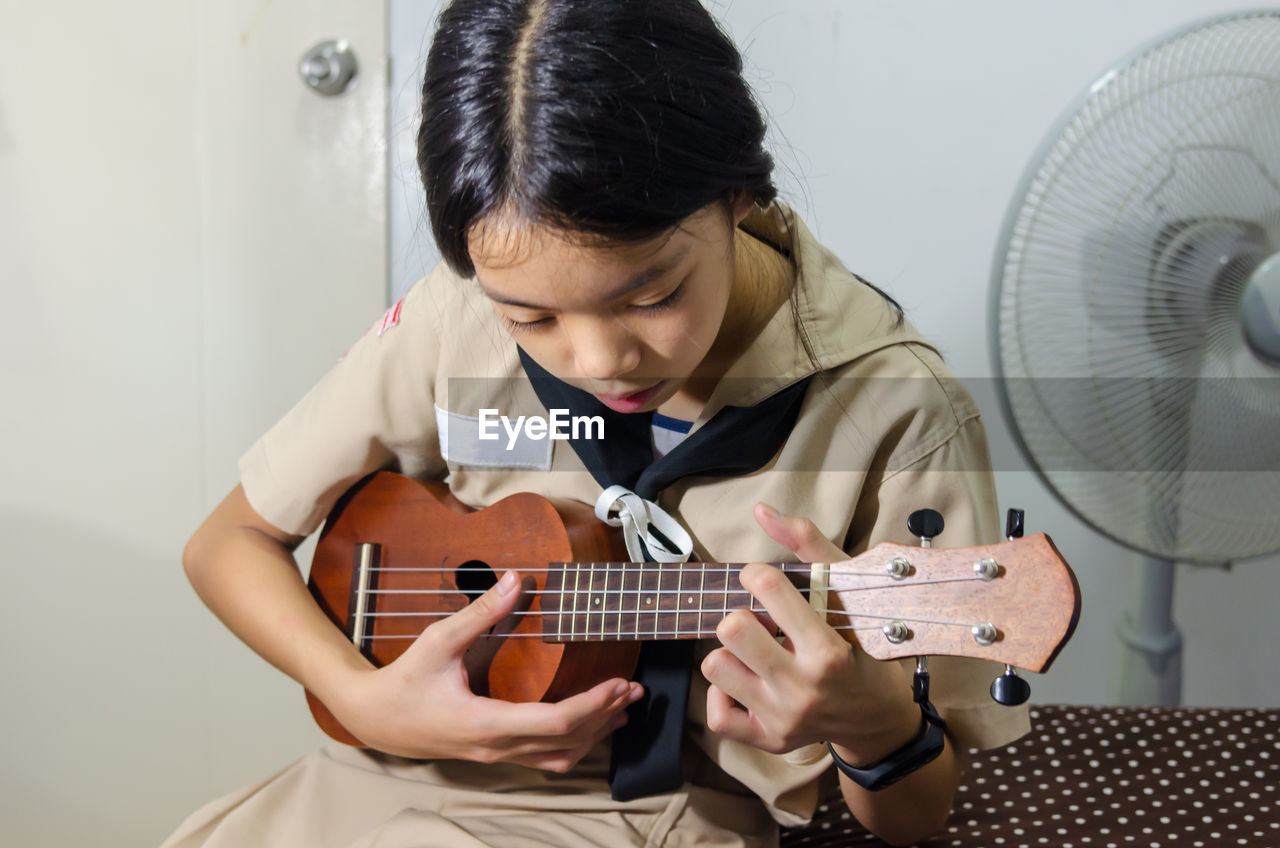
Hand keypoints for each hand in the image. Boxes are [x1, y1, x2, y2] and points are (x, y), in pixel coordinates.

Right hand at [329, 570, 643, 771]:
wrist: (376, 720)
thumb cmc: (404, 681)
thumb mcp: (438, 641)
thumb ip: (479, 613)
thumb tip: (516, 579)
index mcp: (485, 723)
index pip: (553, 721)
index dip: (591, 704)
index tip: (618, 683)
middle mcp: (496, 747)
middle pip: (566, 742)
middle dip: (605, 715)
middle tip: (634, 690)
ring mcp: (497, 756)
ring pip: (559, 757)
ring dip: (594, 734)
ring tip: (623, 708)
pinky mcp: (496, 754)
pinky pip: (545, 758)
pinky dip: (574, 744)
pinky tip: (590, 725)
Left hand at [700, 504, 919, 762]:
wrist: (878, 719)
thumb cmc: (864, 647)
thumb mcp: (849, 594)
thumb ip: (809, 547)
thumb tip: (761, 510)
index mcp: (827, 651)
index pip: (769, 590)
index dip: (759, 575)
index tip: (764, 581)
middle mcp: (802, 688)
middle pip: (732, 629)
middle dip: (741, 616)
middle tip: (761, 622)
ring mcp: (783, 718)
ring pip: (715, 666)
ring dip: (730, 653)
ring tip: (755, 652)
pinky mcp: (768, 739)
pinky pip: (717, 714)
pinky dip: (723, 693)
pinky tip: (744, 680)